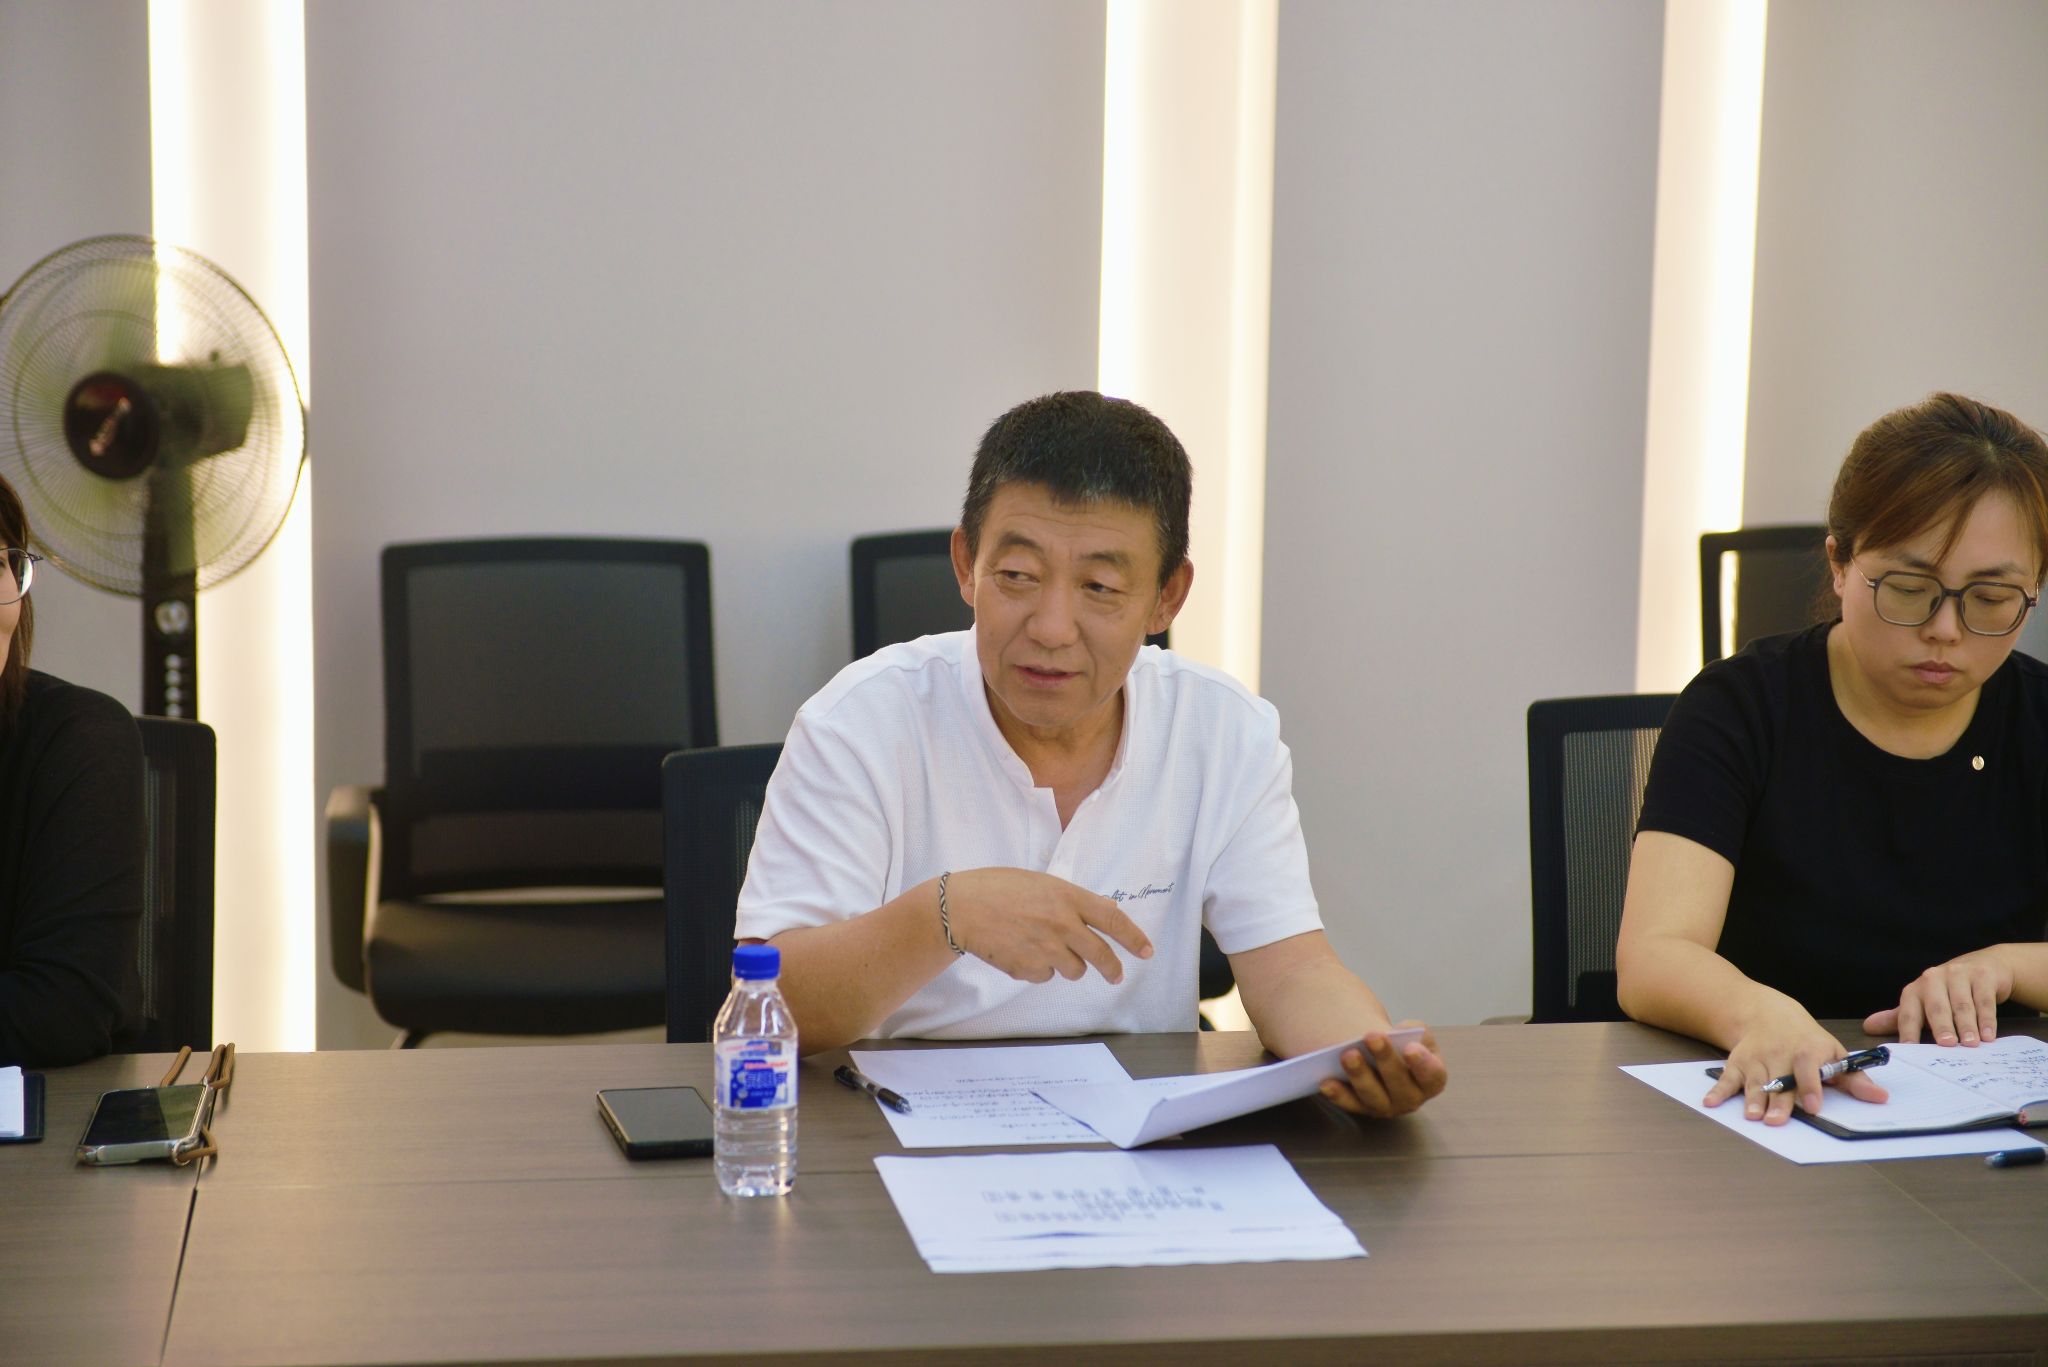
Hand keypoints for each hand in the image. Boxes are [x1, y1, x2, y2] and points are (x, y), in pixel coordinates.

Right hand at [943, 868, 1152, 984]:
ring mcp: (1045, 950)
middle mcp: (1062, 925)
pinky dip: (1038, 968)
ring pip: (1074, 970)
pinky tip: (1020, 951)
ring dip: (1068, 964)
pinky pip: (1045, 976)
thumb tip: (1108, 911)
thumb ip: (1075, 899)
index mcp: (1067, 897)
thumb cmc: (998, 888)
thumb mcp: (1042, 883)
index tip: (1146, 952)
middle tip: (1114, 975)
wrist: (960, 908)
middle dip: (1112, 969)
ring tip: (1043, 946)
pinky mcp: (1028, 969)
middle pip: (1101, 955)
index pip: (1112, 921)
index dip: (1134, 939)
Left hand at [1318, 1021, 1446, 1118]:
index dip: (1423, 1065)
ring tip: (1348, 1055)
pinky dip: (1338, 1094)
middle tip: (1372, 1037)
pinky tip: (1325, 1082)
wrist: (1383, 1054)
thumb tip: (1397, 1034)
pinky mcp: (1363, 1109)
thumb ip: (1414, 1032)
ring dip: (1360, 1076)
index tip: (1409, 1048)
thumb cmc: (1403, 1042)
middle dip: (1385, 1061)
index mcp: (1431, 1080)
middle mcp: (1411, 1099)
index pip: (1432, 1076)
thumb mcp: (1416, 1033)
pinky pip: (1350, 1104)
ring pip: (1373, 1097)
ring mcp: (1386, 1107)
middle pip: (1400, 1086)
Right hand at [1703, 1001, 1887, 1123]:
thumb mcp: (1834, 1053)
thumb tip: (1881, 1098)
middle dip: (1777, 1101)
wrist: (1767, 1013)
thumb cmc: (1806, 1040)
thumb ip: (1854, 1079)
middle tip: (1776, 1121)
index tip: (1814, 1105)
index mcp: (1808, 1049)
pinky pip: (1726, 1077)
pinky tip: (1711, 1103)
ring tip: (1752, 1116)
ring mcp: (1757, 1058)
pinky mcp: (1738, 1063)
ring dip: (1751, 1099)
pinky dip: (1718, 1091)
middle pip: (1779, 1080)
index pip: (1809, 1066)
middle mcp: (1780, 1053)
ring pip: (1755, 1081)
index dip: (1811, 1085)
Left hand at [1863, 947, 2014, 1045]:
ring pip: (1962, 1005)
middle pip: (1936, 1007)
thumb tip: (1868, 1027)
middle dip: (1941, 1026)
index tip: (1909, 1049)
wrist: (1984, 965)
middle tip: (1947, 1045)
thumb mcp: (1924, 1003)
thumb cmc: (1948, 991)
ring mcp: (1958, 974)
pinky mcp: (1981, 975)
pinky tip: (1989, 1035)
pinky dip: (1987, 1019)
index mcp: (1915, 989)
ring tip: (1971, 1044)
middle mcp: (1933, 979)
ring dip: (1967, 1026)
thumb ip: (1900, 1017)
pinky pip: (1984, 1000)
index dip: (1907, 1031)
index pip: (1908, 1012)